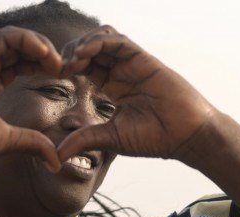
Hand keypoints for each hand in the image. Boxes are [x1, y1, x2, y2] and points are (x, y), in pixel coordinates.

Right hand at [0, 26, 61, 171]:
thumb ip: (35, 144)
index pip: (19, 63)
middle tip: (62, 66)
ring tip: (55, 61)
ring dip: (39, 44)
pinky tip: (44, 54)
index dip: (41, 64)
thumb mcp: (12, 141)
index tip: (60, 75)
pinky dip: (27, 40)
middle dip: (44, 53)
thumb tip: (55, 163)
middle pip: (18, 48)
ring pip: (13, 38)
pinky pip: (4, 38)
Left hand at [58, 25, 214, 165]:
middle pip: (91, 49)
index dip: (68, 67)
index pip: (86, 66)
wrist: (185, 136)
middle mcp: (121, 72)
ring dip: (83, 44)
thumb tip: (57, 154)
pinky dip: (100, 42)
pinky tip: (85, 53)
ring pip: (103, 39)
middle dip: (71, 52)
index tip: (54, 76)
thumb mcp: (111, 137)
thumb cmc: (153, 138)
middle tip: (61, 67)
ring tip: (73, 61)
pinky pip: (119, 42)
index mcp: (113, 87)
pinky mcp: (144, 59)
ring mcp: (133, 65)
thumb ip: (84, 139)